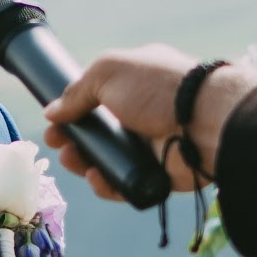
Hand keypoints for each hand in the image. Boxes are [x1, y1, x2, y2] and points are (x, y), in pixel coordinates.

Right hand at [42, 47, 256, 200]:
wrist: (204, 121)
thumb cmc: (158, 88)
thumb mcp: (109, 72)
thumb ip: (77, 91)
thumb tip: (52, 112)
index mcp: (135, 84)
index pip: (97, 99)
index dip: (72, 112)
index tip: (53, 123)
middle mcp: (142, 114)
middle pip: (98, 133)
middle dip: (74, 140)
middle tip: (60, 146)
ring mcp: (150, 145)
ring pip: (108, 160)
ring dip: (85, 163)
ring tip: (74, 162)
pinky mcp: (157, 175)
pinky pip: (124, 184)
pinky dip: (107, 184)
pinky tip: (97, 178)